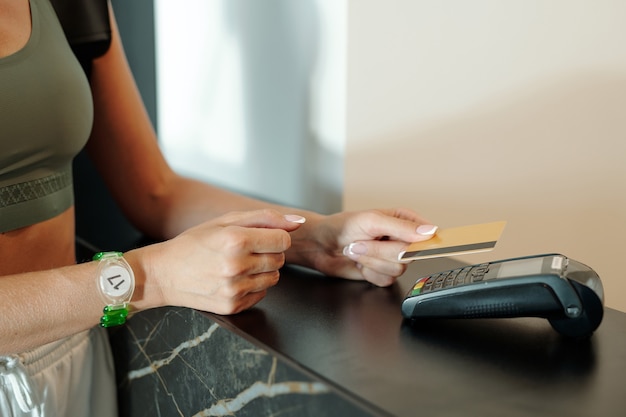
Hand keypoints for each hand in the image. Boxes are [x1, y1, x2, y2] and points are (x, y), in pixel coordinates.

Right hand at [138, 209, 304, 313]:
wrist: (164, 274)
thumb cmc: (194, 243)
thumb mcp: (226, 221)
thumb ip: (265, 218)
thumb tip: (298, 222)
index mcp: (236, 240)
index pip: (283, 240)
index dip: (275, 237)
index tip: (260, 237)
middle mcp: (236, 266)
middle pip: (280, 259)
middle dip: (268, 252)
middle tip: (244, 250)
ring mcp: (235, 289)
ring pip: (274, 278)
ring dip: (262, 270)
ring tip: (238, 264)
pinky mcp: (233, 306)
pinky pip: (261, 294)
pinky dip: (253, 286)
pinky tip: (232, 279)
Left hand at [294, 208, 436, 286]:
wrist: (321, 245)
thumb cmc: (342, 226)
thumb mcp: (371, 220)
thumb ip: (401, 227)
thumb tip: (429, 232)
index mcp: (404, 220)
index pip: (427, 233)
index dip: (423, 241)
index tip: (410, 243)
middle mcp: (402, 239)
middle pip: (410, 255)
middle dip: (381, 251)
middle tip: (362, 242)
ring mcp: (393, 257)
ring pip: (398, 269)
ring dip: (372, 261)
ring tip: (357, 250)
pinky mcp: (383, 273)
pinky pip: (386, 280)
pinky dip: (370, 273)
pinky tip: (360, 263)